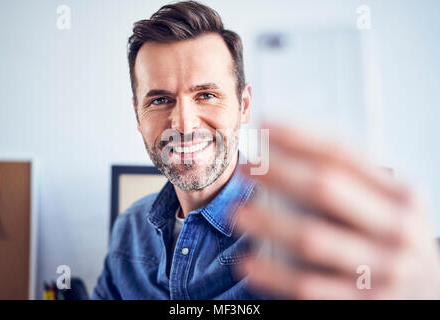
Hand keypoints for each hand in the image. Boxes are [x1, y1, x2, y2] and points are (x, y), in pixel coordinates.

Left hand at [235, 124, 439, 298]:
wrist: (426, 292)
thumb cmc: (391, 236)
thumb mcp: (387, 203)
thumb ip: (351, 180)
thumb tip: (286, 150)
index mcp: (400, 194)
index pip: (344, 154)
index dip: (300, 136)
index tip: (265, 126)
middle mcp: (396, 228)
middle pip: (325, 188)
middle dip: (279, 173)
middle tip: (245, 167)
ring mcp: (382, 269)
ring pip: (313, 238)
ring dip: (268, 222)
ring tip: (235, 211)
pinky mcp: (361, 303)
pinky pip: (308, 287)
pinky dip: (274, 274)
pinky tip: (248, 262)